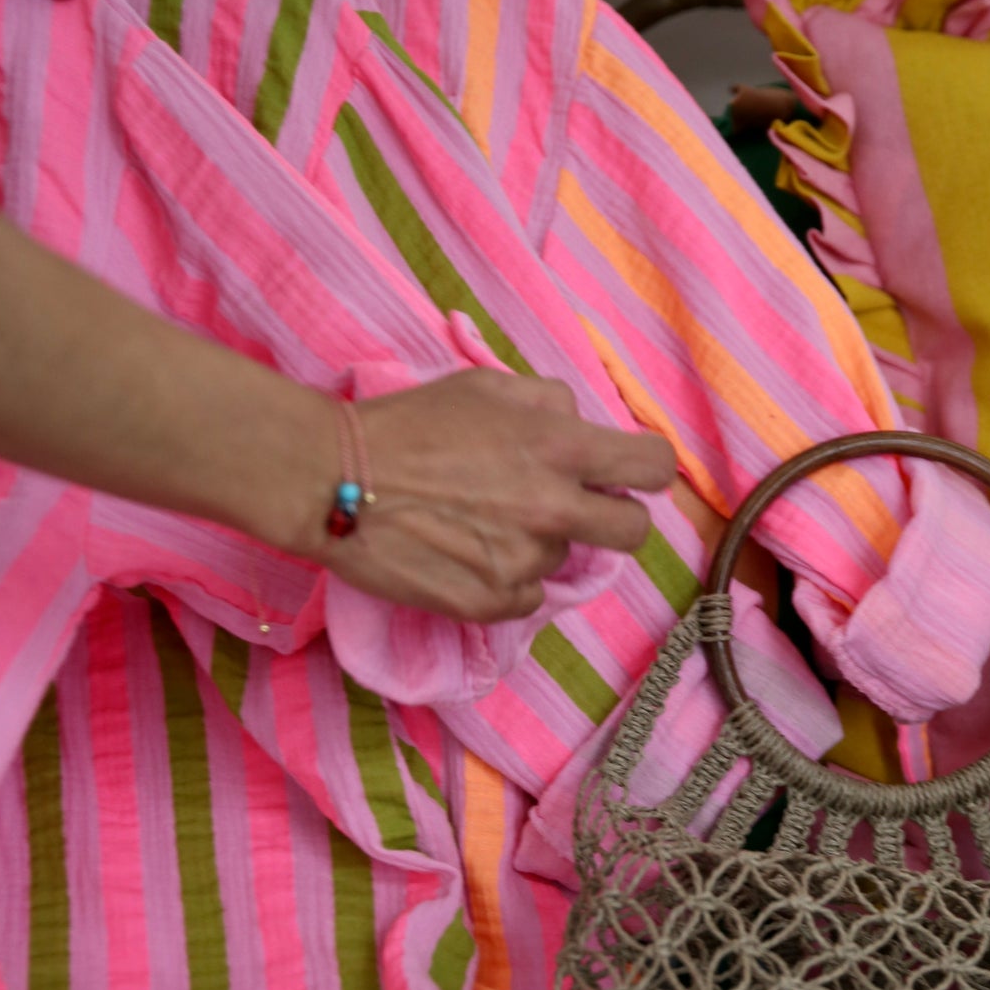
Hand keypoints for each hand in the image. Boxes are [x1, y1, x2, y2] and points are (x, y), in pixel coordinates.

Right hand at [311, 370, 676, 620]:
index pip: (654, 468)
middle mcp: (553, 508)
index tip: (625, 473)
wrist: (334, 480)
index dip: (645, 470)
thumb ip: (546, 401)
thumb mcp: (483, 387)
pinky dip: (503, 579)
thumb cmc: (407, 424)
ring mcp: (524, 562)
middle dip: (613, 517)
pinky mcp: (491, 603)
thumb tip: (577, 420)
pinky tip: (463, 553)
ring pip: (562, 558)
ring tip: (479, 520)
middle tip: (570, 506)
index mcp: (560, 447)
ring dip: (536, 542)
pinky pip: (524, 595)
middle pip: (633, 531)